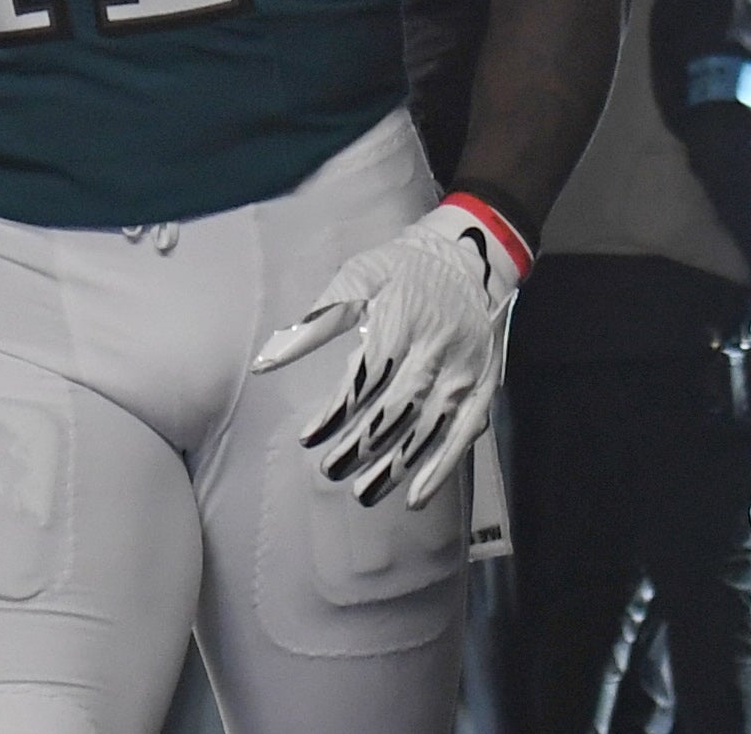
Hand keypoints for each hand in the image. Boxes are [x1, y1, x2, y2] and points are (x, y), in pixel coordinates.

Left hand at [252, 198, 523, 509]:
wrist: (471, 254)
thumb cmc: (403, 267)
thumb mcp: (358, 277)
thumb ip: (315, 321)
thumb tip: (267, 360)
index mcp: (400, 322)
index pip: (363, 380)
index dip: (335, 414)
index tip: (308, 439)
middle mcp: (435, 351)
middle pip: (394, 410)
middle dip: (360, 447)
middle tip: (330, 471)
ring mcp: (463, 373)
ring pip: (427, 430)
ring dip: (395, 466)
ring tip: (363, 492)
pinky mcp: (483, 387)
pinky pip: (463, 436)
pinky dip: (442, 469)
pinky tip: (417, 496)